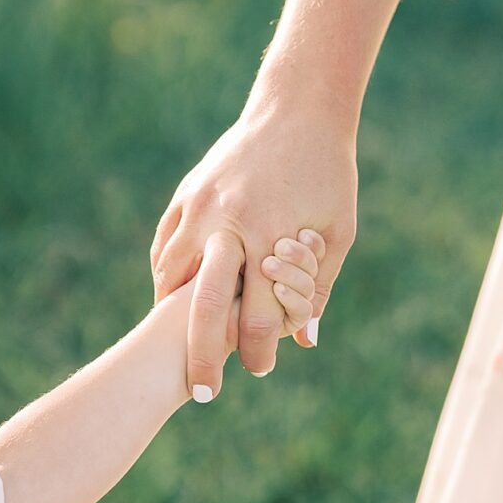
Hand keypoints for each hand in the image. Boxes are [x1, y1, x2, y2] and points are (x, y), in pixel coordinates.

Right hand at [150, 110, 356, 398]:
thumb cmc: (328, 173)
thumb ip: (319, 287)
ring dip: (173, 317)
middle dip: (202, 358)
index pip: (259, 317)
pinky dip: (166, 277)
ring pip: (171, 277)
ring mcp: (200, 208)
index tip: (257, 369)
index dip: (259, 353)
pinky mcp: (185, 196)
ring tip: (178, 345)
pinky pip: (164, 248)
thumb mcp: (338, 230)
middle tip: (202, 393)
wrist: (297, 109)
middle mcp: (229, 225)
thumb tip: (304, 341)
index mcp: (271, 236)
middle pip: (204, 308)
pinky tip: (172, 297)